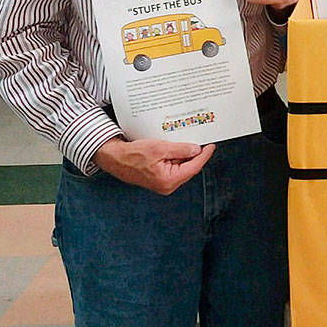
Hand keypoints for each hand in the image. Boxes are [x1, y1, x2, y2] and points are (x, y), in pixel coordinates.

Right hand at [92, 137, 213, 193]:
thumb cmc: (133, 155)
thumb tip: (196, 149)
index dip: (204, 155)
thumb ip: (180, 150)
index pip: (194, 167)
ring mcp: (164, 183)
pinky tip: (175, 148)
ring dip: (184, 155)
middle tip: (201, 140)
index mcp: (169, 180)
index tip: (211, 146)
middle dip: (194, 155)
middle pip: (189, 168)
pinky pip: (174, 167)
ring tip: (184, 142)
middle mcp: (168, 185)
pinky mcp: (160, 179)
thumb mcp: (160, 148)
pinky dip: (176, 158)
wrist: (116, 159)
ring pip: (182, 167)